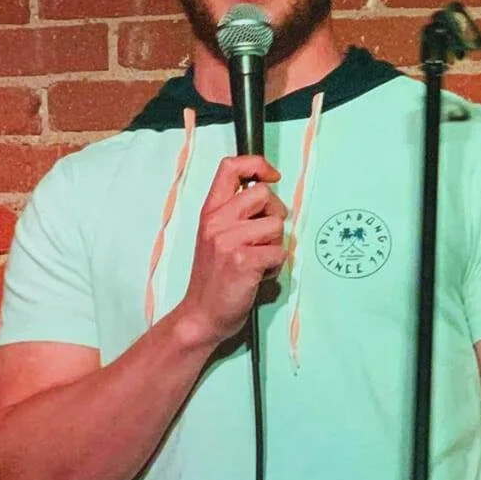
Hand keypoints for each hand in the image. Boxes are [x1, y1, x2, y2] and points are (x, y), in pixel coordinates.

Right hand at [174, 155, 286, 347]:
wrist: (201, 315)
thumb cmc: (214, 277)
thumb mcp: (216, 235)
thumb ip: (236, 213)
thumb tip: (269, 197)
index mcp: (210, 211)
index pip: (231, 167)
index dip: (257, 164)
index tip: (272, 176)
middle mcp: (217, 221)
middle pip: (265, 194)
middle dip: (275, 215)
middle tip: (263, 238)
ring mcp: (228, 240)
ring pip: (277, 225)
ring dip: (275, 246)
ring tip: (257, 261)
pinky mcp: (243, 261)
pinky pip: (279, 252)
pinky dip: (275, 266)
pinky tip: (258, 275)